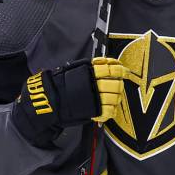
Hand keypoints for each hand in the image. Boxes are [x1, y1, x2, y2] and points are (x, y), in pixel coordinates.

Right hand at [12, 58, 128, 146]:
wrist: (50, 101)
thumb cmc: (60, 84)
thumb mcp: (74, 69)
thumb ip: (90, 66)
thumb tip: (107, 63)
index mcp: (89, 72)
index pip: (111, 68)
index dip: (121, 70)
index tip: (124, 71)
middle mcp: (94, 84)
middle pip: (116, 84)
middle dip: (119, 85)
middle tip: (117, 86)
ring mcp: (94, 98)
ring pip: (115, 98)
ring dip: (116, 98)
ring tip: (111, 98)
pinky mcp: (93, 111)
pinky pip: (110, 111)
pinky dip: (111, 110)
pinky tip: (108, 108)